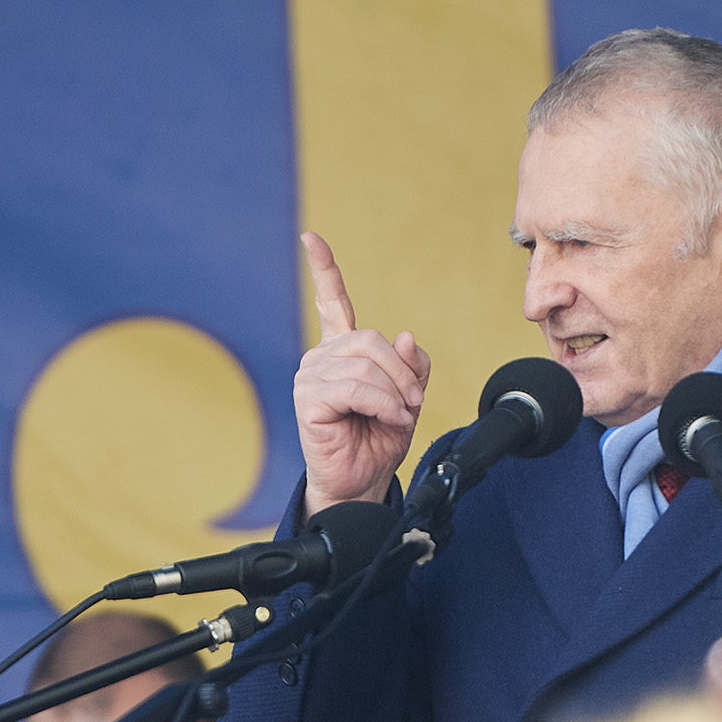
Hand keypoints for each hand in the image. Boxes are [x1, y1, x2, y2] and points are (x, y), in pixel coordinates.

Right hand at [295, 232, 429, 515]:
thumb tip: (403, 336)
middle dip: (401, 373)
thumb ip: (410, 366)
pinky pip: (355, 388)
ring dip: (394, 394)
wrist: (361, 482)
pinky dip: (381, 404)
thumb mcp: (408, 397)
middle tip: (413, 403)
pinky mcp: (308, 400)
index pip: (332, 302)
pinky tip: (387, 419)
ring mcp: (310, 377)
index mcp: (342, 351)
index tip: (310, 238)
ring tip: (398, 416)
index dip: (323, 269)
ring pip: (366, 366)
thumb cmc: (378, 440)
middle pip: (370, 340)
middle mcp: (321, 357)